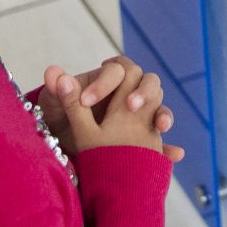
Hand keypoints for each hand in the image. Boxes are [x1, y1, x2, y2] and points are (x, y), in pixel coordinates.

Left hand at [51, 55, 183, 161]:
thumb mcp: (53, 106)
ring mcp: (137, 117)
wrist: (61, 148)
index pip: (117, 70)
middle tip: (130, 106)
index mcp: (107, 81)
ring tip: (160, 126)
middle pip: (147, 81)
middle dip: (143, 92)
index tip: (86, 101)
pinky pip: (160, 143)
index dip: (104, 82)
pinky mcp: (142, 140)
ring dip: (163, 114)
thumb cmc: (57, 120)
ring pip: (159, 107)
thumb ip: (55, 89)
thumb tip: (52, 71)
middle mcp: (126, 94)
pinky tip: (174, 155)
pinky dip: (169, 148)